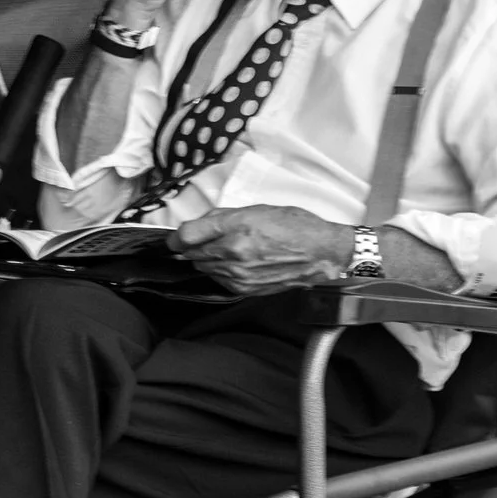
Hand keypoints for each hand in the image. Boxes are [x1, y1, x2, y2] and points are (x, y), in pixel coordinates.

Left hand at [168, 206, 351, 294]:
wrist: (320, 252)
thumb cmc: (294, 226)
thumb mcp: (256, 209)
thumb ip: (222, 217)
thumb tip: (197, 226)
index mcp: (235, 228)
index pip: (187, 235)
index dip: (177, 236)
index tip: (176, 237)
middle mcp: (234, 253)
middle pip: (192, 253)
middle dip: (195, 246)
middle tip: (207, 239)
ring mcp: (238, 274)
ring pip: (204, 268)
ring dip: (208, 259)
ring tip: (229, 249)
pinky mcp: (245, 288)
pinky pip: (219, 280)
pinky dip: (222, 271)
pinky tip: (237, 262)